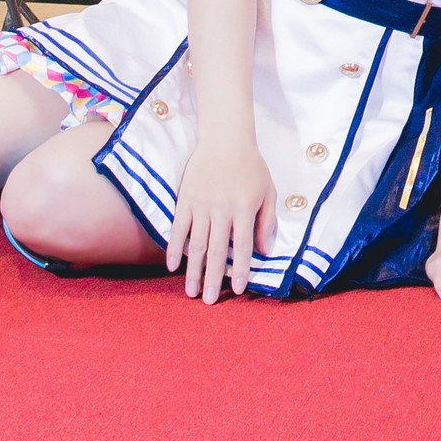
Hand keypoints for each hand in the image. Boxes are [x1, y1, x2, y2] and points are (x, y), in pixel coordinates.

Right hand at [163, 135, 275, 303]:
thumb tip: (265, 252)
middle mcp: (222, 209)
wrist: (225, 139)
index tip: (237, 291)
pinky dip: (174, 248)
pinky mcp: (185, 199)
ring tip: (191, 292)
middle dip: (212, 279)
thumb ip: (266, 222)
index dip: (240, 270)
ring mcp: (201, 205)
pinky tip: (172, 267)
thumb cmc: (251, 167)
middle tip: (208, 302)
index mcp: (244, 209)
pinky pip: (178, 228)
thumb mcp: (268, 192)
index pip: (242, 247)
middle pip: (216, 251)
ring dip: (193, 270)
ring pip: (195, 244)